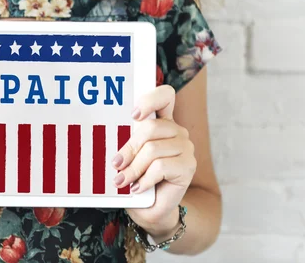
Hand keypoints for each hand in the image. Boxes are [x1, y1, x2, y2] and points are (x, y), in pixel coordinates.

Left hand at [111, 85, 195, 237]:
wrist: (151, 209)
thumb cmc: (137, 179)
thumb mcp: (130, 157)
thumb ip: (128, 143)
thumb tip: (115, 146)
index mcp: (162, 122)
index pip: (165, 96)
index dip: (150, 100)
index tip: (134, 115)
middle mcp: (176, 131)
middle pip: (150, 128)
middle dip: (129, 148)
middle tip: (117, 165)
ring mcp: (185, 148)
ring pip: (153, 150)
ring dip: (133, 168)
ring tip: (123, 181)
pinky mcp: (188, 166)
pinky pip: (160, 167)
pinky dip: (144, 179)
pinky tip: (137, 188)